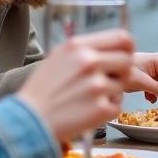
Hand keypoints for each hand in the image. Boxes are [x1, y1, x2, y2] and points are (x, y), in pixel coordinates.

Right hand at [19, 29, 133, 141]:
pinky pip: (118, 105)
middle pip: (128, 61)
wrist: (30, 120)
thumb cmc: (43, 89)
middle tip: (107, 81)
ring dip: (111, 93)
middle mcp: (90, 62)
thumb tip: (113, 46)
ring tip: (89, 99)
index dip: (127, 48)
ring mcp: (97, 86)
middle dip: (121, 71)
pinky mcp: (101, 108)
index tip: (123, 55)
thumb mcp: (58, 56)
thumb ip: (85, 49)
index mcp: (79, 46)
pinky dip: (107, 110)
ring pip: (123, 85)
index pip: (123, 38)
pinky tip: (87, 111)